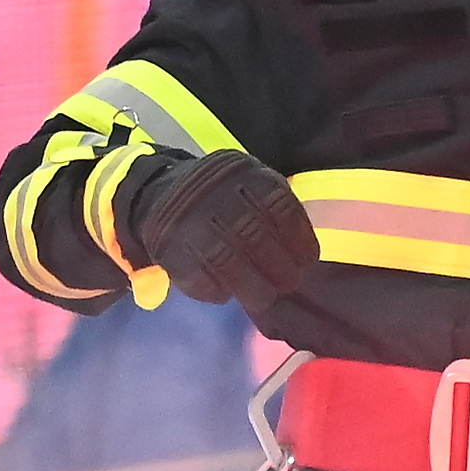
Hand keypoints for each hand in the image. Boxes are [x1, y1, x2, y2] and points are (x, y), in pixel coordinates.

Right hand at [127, 148, 318, 309]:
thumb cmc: (224, 198)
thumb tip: (306, 258)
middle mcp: (216, 193)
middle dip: (279, 267)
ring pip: (227, 261)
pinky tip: (230, 292)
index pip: (280, 207)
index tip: (307, 259)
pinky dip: (219, 291)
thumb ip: (277, 213)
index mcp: (243, 173)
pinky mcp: (170, 249)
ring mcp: (190, 220)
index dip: (299, 238)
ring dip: (254, 287)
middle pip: (255, 236)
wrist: (162, 194)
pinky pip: (200, 278)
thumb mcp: (252, 186)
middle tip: (289, 283)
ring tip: (265, 297)